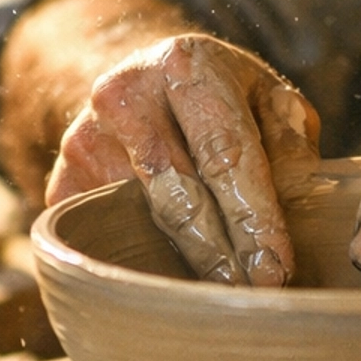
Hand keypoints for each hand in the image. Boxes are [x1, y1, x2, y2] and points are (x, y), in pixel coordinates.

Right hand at [47, 34, 322, 285]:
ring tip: (222, 295)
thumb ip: (289, 141)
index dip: (252, 217)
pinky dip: (141, 262)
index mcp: (185, 64)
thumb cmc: (219, 98)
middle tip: (251, 296)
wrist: (139, 81)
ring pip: (143, 221)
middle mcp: (124, 94)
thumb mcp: (266, 96)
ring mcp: (84, 139)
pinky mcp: (60, 181)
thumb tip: (300, 202)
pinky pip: (105, 236)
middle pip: (178, 195)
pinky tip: (172, 282)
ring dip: (185, 263)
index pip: (225, 153)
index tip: (274, 269)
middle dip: (220, 255)